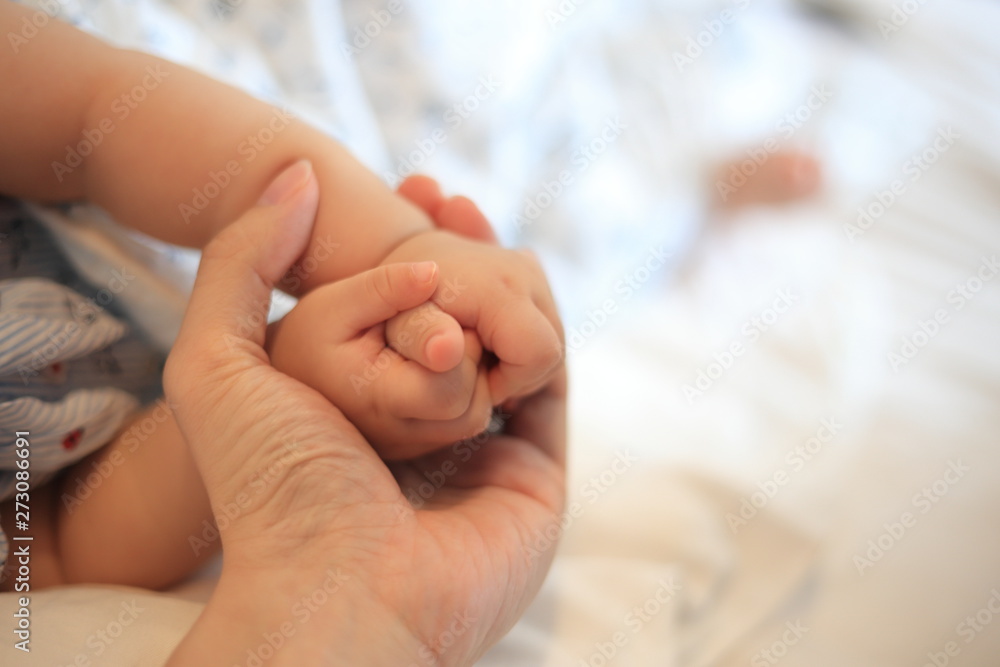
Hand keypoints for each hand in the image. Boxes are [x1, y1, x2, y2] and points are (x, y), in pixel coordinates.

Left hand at [164, 161, 566, 665]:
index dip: (406, 252)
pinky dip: (541, 335)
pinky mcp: (536, 475)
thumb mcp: (214, 361)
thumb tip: (295, 174)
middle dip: (461, 256)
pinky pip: (551, 385)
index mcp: (356, 413)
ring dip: (504, 285)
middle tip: (444, 200)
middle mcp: (421, 434)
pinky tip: (514, 284)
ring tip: (473, 227)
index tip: (410, 191)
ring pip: (512, 346)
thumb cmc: (270, 479)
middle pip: (460, 325)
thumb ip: (238, 261)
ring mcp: (481, 455)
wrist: (335, 585)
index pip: (397, 316)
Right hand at [266, 261, 492, 459]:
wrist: (294, 380)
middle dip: (469, 360)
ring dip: (471, 375)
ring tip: (437, 344)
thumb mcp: (336, 303)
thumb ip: (385, 288)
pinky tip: (438, 362)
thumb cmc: (312, 338)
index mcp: (378, 402)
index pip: (449, 387)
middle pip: (472, 407)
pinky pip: (466, 420)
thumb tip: (432, 273)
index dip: (457, 346)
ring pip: (476, 417)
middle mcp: (402, 436)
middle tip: (442, 326)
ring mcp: (416, 447)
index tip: (435, 315)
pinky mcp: (426, 445)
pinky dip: (465, 388)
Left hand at [385, 177, 564, 405]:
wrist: (381, 256)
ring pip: (550, 346)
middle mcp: (525, 269)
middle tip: (461, 371)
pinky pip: (541, 331)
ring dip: (514, 364)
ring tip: (465, 357)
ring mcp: (533, 269)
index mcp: (497, 283)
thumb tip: (448, 349)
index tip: (466, 383)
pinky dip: (515, 348)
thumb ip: (417, 337)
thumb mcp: (383, 323)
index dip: (505, 382)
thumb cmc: (379, 306)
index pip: (540, 354)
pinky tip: (479, 347)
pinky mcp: (532, 276)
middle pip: (551, 352)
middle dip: (513, 376)